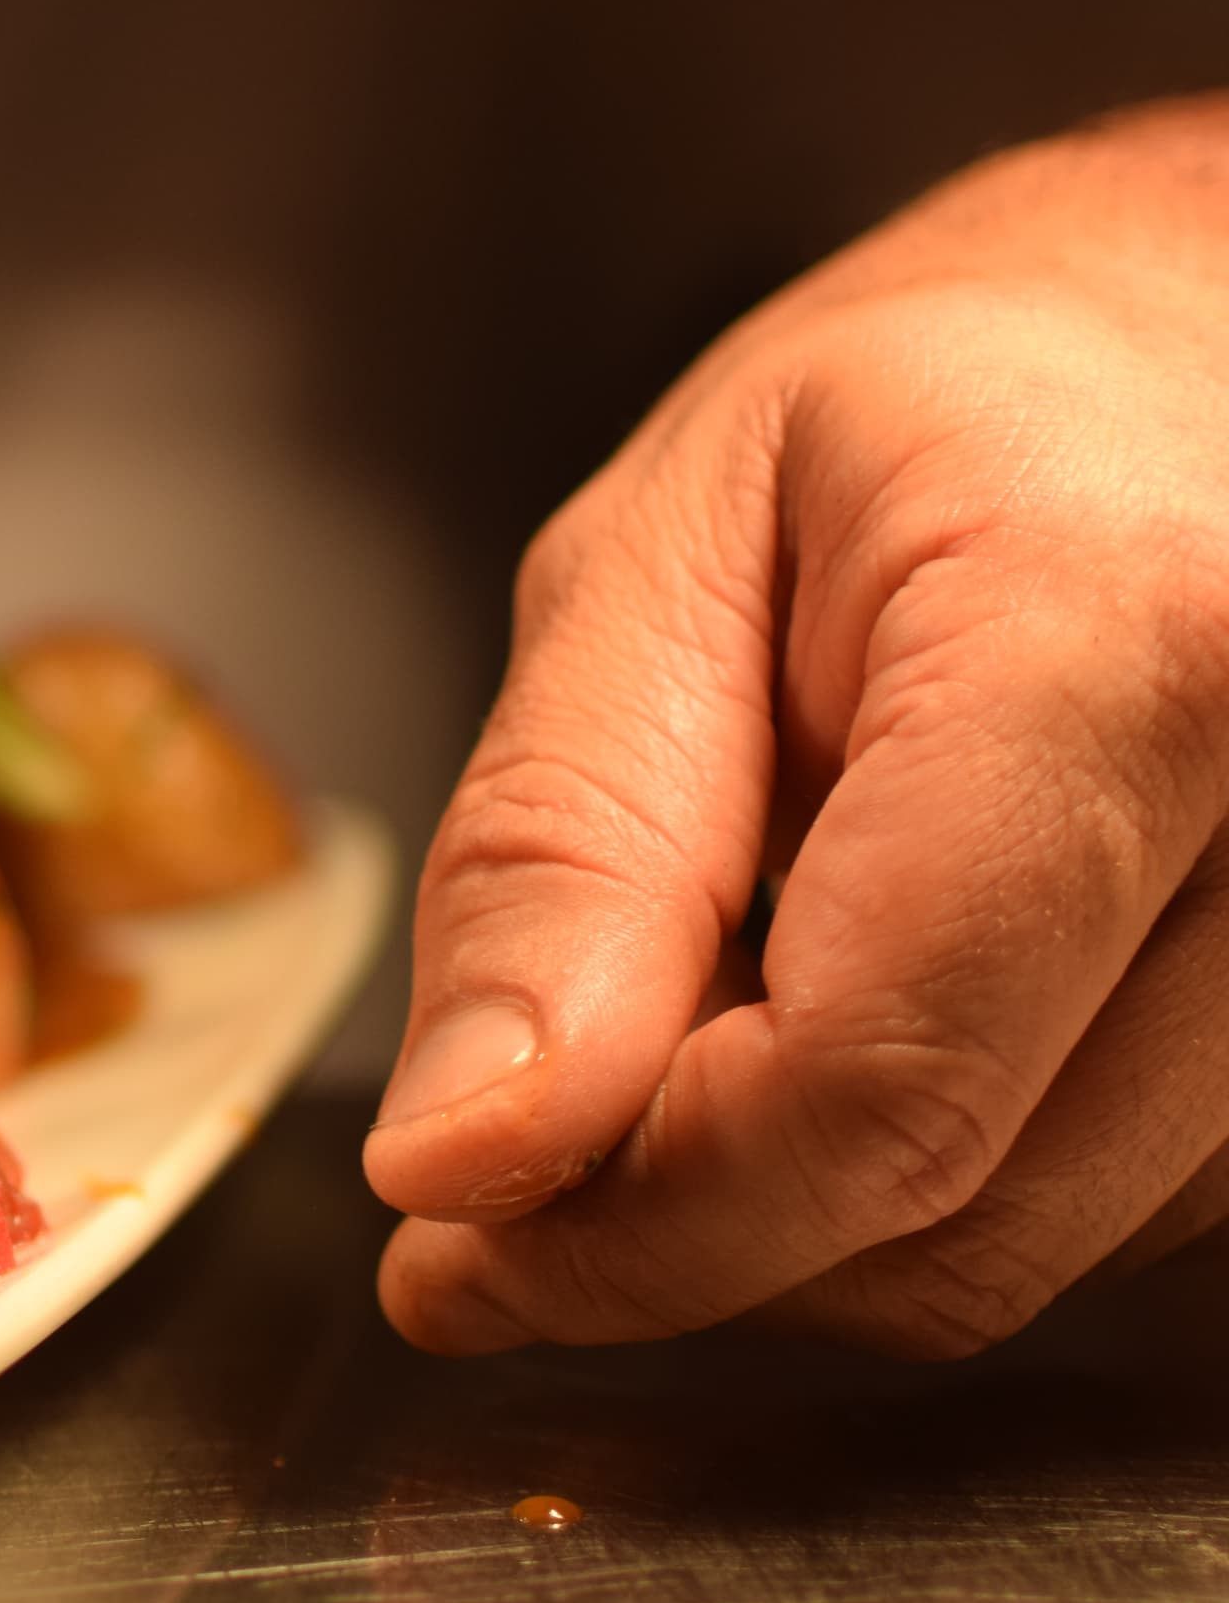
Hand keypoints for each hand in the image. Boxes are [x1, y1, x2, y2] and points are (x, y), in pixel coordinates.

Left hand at [369, 98, 1228, 1356]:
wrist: (1186, 350)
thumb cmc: (929, 416)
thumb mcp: (656, 564)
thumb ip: (556, 861)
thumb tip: (469, 1154)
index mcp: (1135, 646)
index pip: (869, 1085)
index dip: (626, 1219)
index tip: (449, 1246)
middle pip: (953, 1212)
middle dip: (697, 1221)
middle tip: (541, 1129)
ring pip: (1034, 1253)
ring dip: (821, 1193)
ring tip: (752, 976)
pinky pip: (1115, 1217)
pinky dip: (946, 1159)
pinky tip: (890, 996)